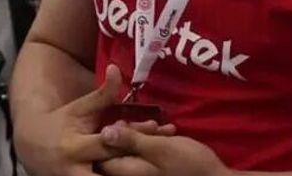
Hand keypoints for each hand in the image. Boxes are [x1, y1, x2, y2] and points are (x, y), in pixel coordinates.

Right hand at [15, 65, 175, 175]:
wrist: (32, 147)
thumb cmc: (62, 123)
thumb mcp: (80, 109)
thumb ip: (102, 94)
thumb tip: (117, 68)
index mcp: (76, 146)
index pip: (110, 142)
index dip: (136, 135)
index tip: (160, 128)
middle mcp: (77, 170)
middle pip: (116, 168)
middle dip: (142, 161)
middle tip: (167, 153)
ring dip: (134, 172)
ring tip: (158, 166)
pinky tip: (142, 170)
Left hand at [98, 128, 228, 175]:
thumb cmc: (189, 164)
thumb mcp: (159, 148)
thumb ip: (130, 140)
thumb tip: (102, 132)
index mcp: (127, 172)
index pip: (103, 153)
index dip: (110, 133)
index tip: (124, 121)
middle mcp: (131, 175)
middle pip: (117, 149)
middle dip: (130, 132)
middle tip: (150, 125)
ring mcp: (143, 173)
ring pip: (131, 149)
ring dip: (143, 135)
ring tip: (161, 128)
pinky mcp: (153, 170)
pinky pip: (144, 153)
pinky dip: (153, 142)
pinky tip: (166, 133)